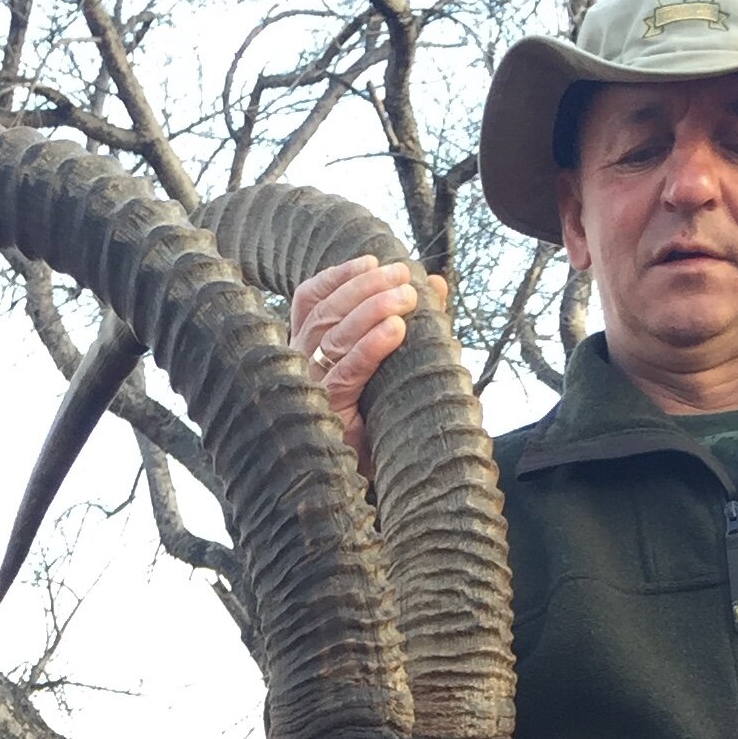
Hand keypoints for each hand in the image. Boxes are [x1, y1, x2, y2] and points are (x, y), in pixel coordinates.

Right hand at [285, 254, 450, 462]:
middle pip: (324, 313)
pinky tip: (395, 331)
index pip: (310, 300)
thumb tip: (436, 282)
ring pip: (333, 337)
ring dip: (371, 309)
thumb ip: (410, 321)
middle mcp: (301, 366)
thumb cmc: (379, 415)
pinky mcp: (325, 414)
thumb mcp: (395, 363)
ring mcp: (310, 389)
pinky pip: (346, 373)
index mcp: (307, 349)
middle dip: (365, 286)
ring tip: (406, 298)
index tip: (371, 260)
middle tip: (402, 276)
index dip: (338, 276)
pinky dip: (371, 347)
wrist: (370, 478)